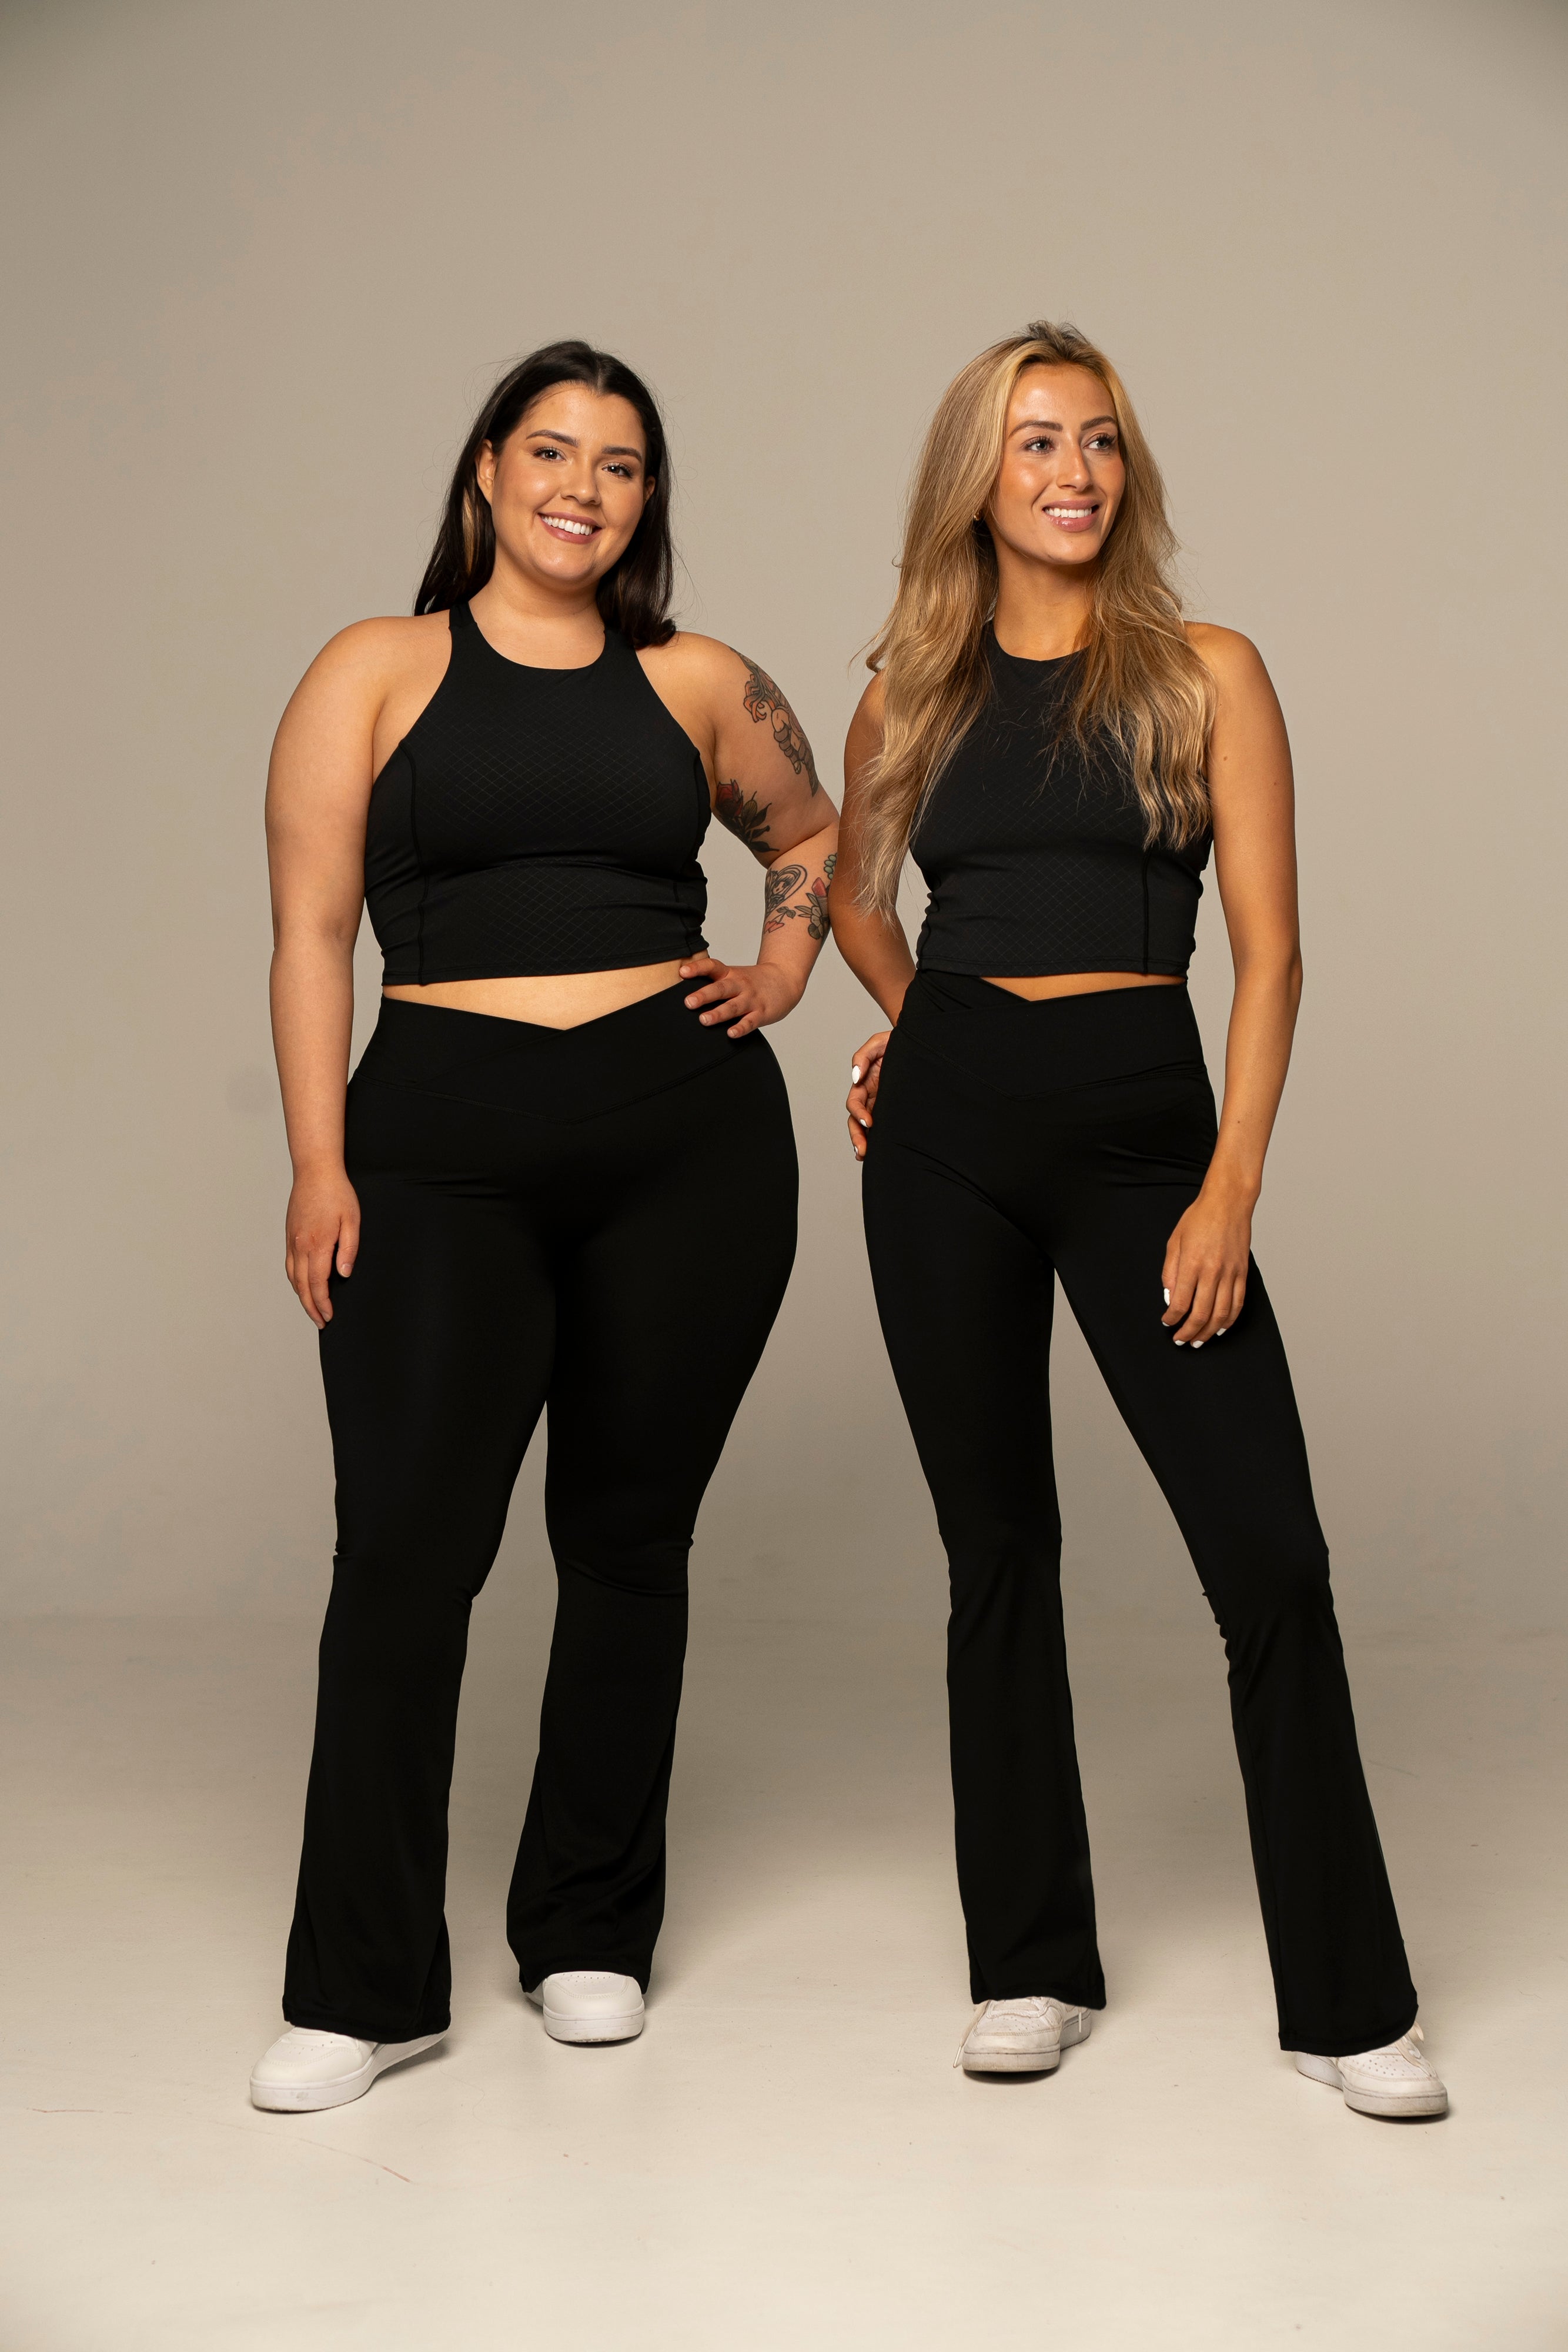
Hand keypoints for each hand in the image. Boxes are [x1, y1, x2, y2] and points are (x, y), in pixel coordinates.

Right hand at [285, 1166, 360, 1327]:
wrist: (315, 1171)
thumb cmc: (337, 1193)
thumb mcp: (352, 1221)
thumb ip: (348, 1250)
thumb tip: (343, 1275)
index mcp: (317, 1244)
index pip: (317, 1283)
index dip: (322, 1303)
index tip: (329, 1317)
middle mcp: (300, 1245)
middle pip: (301, 1286)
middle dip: (311, 1307)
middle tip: (321, 1322)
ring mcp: (292, 1240)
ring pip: (292, 1277)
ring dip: (301, 1296)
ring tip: (312, 1309)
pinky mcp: (289, 1235)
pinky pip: (289, 1264)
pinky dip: (294, 1280)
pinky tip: (302, 1285)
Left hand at [678, 955, 799, 1036]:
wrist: (785, 979)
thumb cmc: (753, 981)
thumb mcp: (734, 974)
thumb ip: (714, 981)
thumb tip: (685, 992)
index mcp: (730, 974)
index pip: (712, 967)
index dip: (697, 968)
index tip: (682, 972)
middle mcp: (739, 985)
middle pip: (721, 989)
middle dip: (704, 995)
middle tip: (689, 1002)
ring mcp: (751, 999)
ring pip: (733, 1007)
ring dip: (718, 1014)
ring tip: (704, 1020)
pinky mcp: (761, 1013)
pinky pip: (750, 1022)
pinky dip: (740, 1028)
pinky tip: (731, 1033)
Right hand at [847, 1030, 891, 1160]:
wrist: (919, 1043)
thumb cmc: (897, 1042)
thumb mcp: (879, 1042)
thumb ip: (863, 1056)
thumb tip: (855, 1077)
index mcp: (865, 1082)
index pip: (855, 1102)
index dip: (858, 1113)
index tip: (869, 1123)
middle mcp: (871, 1096)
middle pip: (857, 1120)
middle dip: (857, 1136)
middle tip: (862, 1151)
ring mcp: (882, 1104)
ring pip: (868, 1127)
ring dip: (865, 1141)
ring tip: (866, 1155)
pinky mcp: (895, 1109)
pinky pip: (885, 1126)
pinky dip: (880, 1138)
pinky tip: (881, 1151)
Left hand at [1161, 1179, 1252, 1346]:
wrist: (1228, 1203)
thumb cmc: (1199, 1218)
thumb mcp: (1174, 1242)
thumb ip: (1170, 1272)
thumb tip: (1170, 1298)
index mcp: (1192, 1264)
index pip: (1180, 1302)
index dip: (1172, 1319)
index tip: (1167, 1323)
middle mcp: (1212, 1272)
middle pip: (1201, 1314)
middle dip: (1189, 1332)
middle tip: (1181, 1340)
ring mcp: (1230, 1274)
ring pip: (1221, 1314)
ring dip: (1209, 1332)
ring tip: (1199, 1341)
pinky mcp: (1243, 1273)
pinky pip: (1238, 1303)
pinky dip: (1229, 1320)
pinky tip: (1220, 1328)